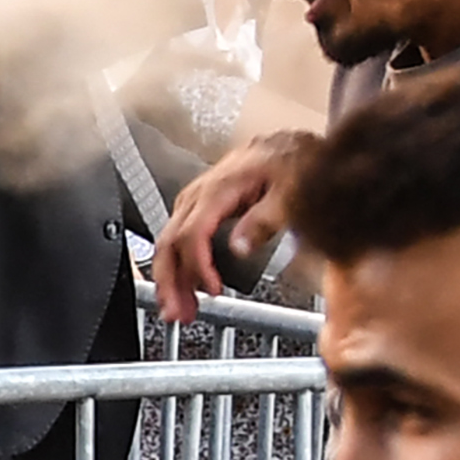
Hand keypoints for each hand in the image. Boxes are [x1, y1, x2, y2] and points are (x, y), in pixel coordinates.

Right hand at [151, 129, 315, 323]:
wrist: (290, 146)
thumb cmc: (291, 163)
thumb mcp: (289, 191)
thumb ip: (264, 219)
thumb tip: (239, 247)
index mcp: (218, 190)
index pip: (191, 235)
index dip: (198, 267)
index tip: (213, 291)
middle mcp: (199, 195)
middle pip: (168, 243)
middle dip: (170, 282)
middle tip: (179, 313)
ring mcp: (195, 201)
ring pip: (168, 244)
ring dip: (171, 280)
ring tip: (180, 309)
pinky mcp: (199, 208)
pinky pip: (178, 240)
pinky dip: (178, 267)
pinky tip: (187, 286)